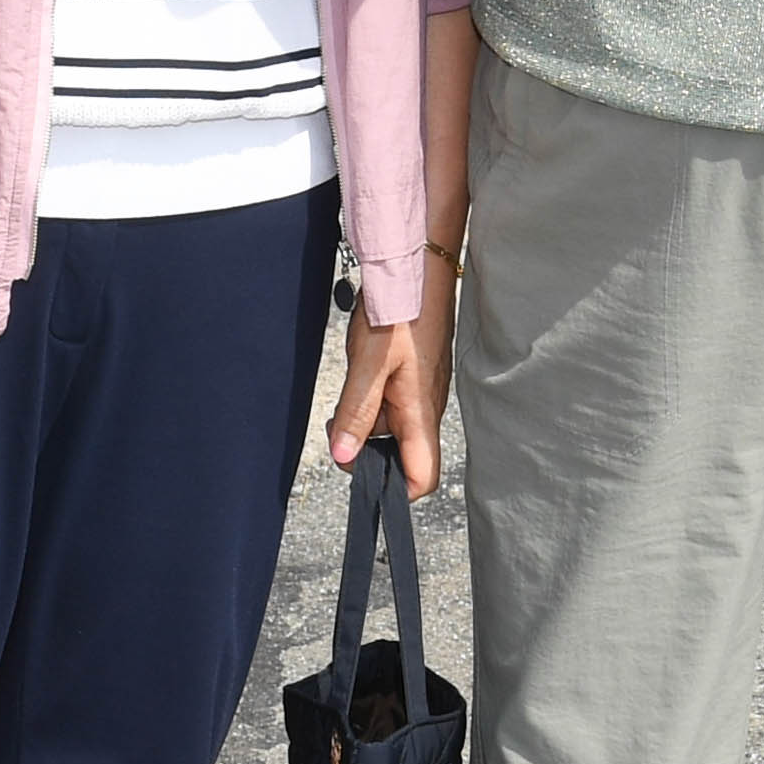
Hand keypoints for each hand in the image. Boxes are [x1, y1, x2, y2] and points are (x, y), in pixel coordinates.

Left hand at [325, 279, 458, 494]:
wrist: (415, 271)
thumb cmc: (398, 313)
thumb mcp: (368, 364)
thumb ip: (357, 412)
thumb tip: (344, 458)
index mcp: (420, 414)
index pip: (422, 477)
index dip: (396, 491)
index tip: (362, 477)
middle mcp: (424, 410)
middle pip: (400, 456)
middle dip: (366, 453)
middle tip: (339, 428)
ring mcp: (418, 395)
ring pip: (390, 430)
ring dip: (362, 425)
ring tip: (342, 402)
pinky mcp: (410, 380)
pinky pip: (388, 407)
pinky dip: (368, 404)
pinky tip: (354, 381)